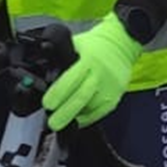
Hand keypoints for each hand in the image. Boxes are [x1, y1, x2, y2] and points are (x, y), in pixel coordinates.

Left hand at [43, 14, 142, 132]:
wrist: (122, 44)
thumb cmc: (95, 45)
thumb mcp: (76, 44)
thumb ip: (61, 57)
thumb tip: (44, 73)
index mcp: (88, 60)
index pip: (71, 79)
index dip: (58, 93)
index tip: (47, 104)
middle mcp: (100, 75)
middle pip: (81, 97)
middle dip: (65, 113)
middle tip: (53, 123)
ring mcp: (109, 88)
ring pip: (90, 108)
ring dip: (74, 116)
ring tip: (61, 121)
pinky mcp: (115, 97)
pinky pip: (99, 113)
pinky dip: (86, 119)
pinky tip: (76, 119)